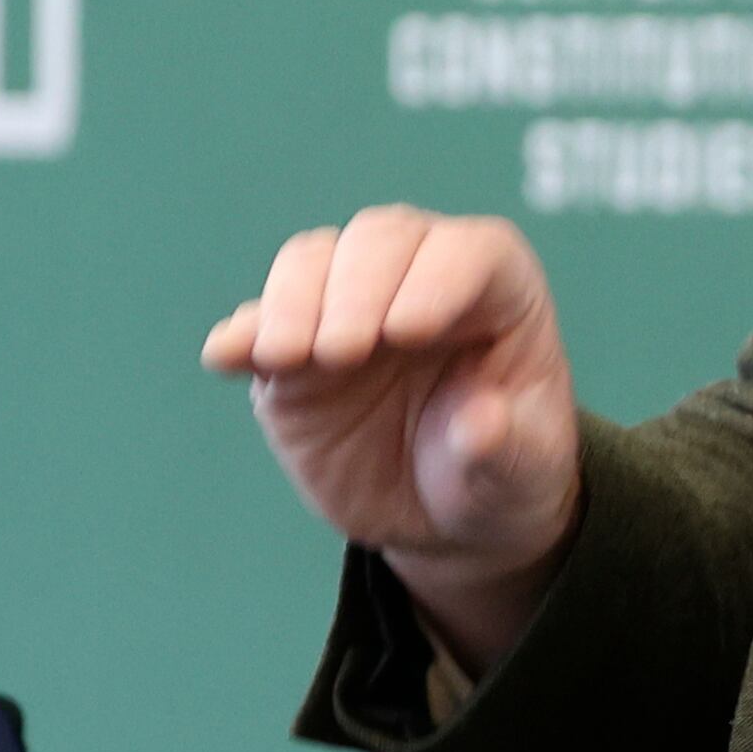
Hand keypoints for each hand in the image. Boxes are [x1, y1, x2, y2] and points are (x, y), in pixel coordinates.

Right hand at [202, 209, 582, 674]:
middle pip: (381, 238)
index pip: (469, 253)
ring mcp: (349, 307)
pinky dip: (241, 335)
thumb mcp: (526, 473)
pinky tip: (226, 357)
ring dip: (292, 302)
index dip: (438, 278)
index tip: (408, 332)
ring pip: (312, 261)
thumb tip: (481, 425)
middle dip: (356, 287)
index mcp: (495, 291)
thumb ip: (508, 449)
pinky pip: (258, 323)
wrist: (444, 513)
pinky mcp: (293, 351)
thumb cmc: (502, 470)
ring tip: (286, 358)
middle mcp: (418, 279)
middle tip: (343, 353)